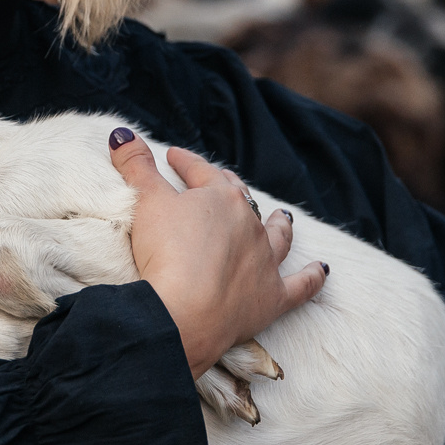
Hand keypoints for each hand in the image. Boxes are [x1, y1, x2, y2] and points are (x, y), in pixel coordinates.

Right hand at [108, 128, 325, 377]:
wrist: (184, 312)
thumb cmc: (165, 253)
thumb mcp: (145, 202)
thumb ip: (136, 166)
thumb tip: (121, 133)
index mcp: (221, 198)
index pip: (202, 172)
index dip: (186, 162)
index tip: (172, 156)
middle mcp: (250, 225)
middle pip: (241, 200)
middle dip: (230, 188)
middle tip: (218, 180)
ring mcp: (264, 262)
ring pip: (278, 237)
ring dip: (279, 225)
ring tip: (283, 216)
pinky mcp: (272, 298)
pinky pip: (301, 285)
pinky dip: (312, 278)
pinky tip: (322, 270)